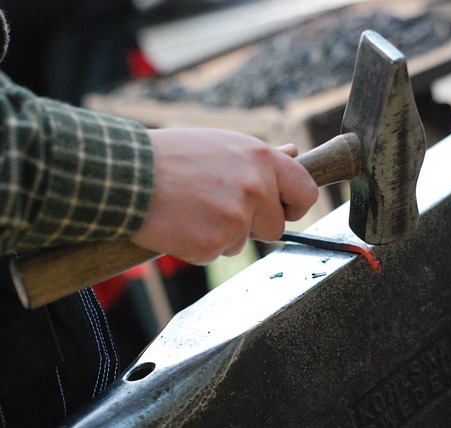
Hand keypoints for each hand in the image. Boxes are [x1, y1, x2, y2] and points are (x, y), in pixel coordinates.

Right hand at [131, 128, 318, 264]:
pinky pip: (216, 253)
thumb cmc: (172, 156)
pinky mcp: (213, 243)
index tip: (282, 209)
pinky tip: (180, 223)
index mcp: (263, 160)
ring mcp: (236, 218)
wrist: (125, 173)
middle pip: (275, 227)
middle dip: (252, 224)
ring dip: (222, 233)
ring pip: (242, 242)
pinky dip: (199, 245)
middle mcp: (256, 188)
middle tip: (218, 206)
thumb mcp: (223, 144)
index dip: (295, 205)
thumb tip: (294, 152)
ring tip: (192, 208)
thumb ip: (261, 157)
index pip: (306, 192)